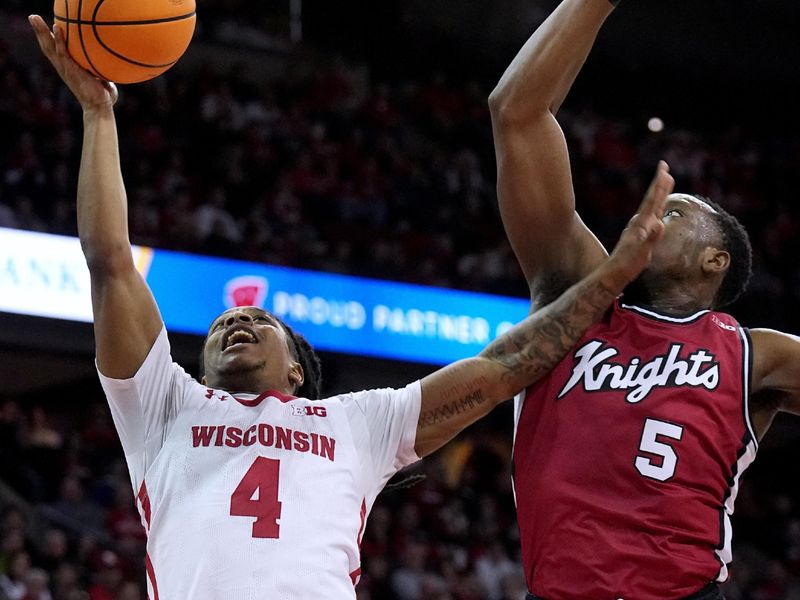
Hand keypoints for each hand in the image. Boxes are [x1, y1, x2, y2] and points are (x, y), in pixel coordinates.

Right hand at [29, 14, 117, 111]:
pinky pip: (63, 52)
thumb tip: (110, 63)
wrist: (100, 108)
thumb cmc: (102, 96)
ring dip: (42, 31)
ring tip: (33, 17)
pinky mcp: (71, 71)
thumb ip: (101, 71)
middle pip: (47, 46)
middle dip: (39, 31)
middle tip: (32, 16)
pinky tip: (56, 27)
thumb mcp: (101, 79)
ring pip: (50, 46)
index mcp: (69, 69)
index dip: (49, 39)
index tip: (45, 26)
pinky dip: (59, 40)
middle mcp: (64, 68)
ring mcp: (66, 69)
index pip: (55, 50)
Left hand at [605, 160, 674, 286]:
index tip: (664, 170)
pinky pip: (650, 219)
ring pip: (651, 208)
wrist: (612, 276)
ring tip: (664, 182)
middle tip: (664, 168)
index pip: (652, 201)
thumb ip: (650, 239)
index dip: (659, 186)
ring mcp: (638, 230)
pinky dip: (655, 210)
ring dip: (658, 195)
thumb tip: (659, 223)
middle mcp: (639, 224)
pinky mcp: (638, 237)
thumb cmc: (626, 267)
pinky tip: (657, 209)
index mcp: (641, 225)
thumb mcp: (640, 254)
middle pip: (652, 201)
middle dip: (659, 185)